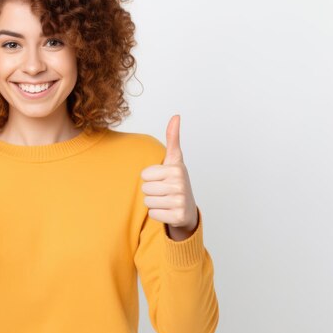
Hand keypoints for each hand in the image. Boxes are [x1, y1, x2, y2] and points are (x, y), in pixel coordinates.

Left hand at [140, 114, 198, 239]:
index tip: (163, 178)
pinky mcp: (178, 216)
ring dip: (154, 202)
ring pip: (147, 201)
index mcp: (177, 169)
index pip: (144, 174)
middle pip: (144, 188)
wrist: (188, 209)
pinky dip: (158, 214)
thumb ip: (173, 138)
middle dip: (152, 191)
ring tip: (166, 200)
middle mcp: (181, 184)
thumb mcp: (175, 159)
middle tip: (164, 191)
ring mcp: (180, 201)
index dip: (150, 177)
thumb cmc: (177, 181)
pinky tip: (168, 211)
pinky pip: (153, 214)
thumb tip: (176, 116)